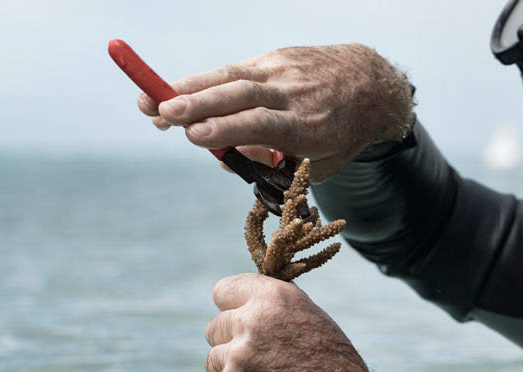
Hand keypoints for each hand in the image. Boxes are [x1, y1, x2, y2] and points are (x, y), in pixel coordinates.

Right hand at [138, 45, 413, 181]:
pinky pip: (236, 69)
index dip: (227, 129)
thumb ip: (273, 163)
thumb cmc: (339, 135)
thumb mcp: (316, 164)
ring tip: (152, 98)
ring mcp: (283, 70)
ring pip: (231, 76)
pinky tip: (179, 91)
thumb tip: (227, 153)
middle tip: (160, 114)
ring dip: (188, 87)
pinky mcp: (276, 57)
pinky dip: (206, 80)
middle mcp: (294, 94)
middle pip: (241, 95)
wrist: (371, 87)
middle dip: (196, 104)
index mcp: (309, 127)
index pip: (262, 124)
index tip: (193, 135)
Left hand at [205, 273, 394, 371]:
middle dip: (231, 341)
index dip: (232, 305)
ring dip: (232, 370)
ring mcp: (236, 360)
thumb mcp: (311, 319)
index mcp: (273, 299)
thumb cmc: (333, 367)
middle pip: (215, 327)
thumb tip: (244, 300)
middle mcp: (250, 324)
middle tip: (260, 357)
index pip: (223, 290)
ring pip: (214, 360)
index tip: (239, 316)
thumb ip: (273, 306)